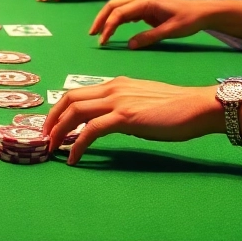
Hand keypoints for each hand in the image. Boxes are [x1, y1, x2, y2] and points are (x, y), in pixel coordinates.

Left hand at [43, 77, 220, 164]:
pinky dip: (78, 144)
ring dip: (59, 131)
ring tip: (51, 147)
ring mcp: (118, 101)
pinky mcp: (125, 117)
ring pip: (75, 112)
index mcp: (116, 83)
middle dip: (52, 118)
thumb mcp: (142, 102)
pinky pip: (91, 130)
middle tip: (44, 136)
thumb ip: (123, 107)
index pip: (78, 93)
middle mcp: (112, 87)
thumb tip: (109, 122)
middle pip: (69, 99)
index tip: (52, 125)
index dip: (61, 109)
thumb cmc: (176, 108)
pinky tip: (74, 157)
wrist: (197, 106)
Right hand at [89, 0, 241, 48]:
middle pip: (113, 5)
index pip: (119, 12)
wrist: (203, 12)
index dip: (108, 26)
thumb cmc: (189, 20)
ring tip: (100, 33)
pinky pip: (127, 12)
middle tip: (92, 34)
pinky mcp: (147, 8)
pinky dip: (118, 20)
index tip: (103, 41)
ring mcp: (144, 3)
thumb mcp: (169, 31)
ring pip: (119, 8)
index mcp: (146, 2)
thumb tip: (129, 45)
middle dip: (101, 19)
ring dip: (108, 19)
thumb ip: (148, 37)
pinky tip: (115, 29)